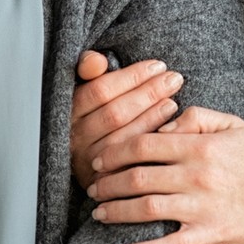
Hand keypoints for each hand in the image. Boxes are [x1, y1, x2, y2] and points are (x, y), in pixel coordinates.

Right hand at [70, 51, 184, 189]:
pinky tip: (168, 129)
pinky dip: (150, 142)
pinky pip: (130, 161)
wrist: (91, 160)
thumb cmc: (95, 113)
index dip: (132, 77)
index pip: (100, 90)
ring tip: (173, 101)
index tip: (157, 66)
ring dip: (152, 117)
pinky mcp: (102, 181)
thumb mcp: (87, 87)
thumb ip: (88, 68)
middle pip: (114, 113)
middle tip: (174, 79)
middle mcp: (75, 138)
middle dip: (148, 93)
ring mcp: (88, 161)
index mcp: (69, 111)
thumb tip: (97, 61)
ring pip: (123, 137)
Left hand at [87, 106, 243, 243]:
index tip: (100, 158)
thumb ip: (196, 117)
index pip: (144, 144)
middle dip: (107, 183)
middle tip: (92, 187)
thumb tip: (162, 126)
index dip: (115, 151)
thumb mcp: (233, 124)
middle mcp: (196, 176)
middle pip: (137, 177)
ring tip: (99, 213)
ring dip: (117, 211)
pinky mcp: (209, 233)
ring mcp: (201, 207)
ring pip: (146, 209)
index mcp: (199, 147)